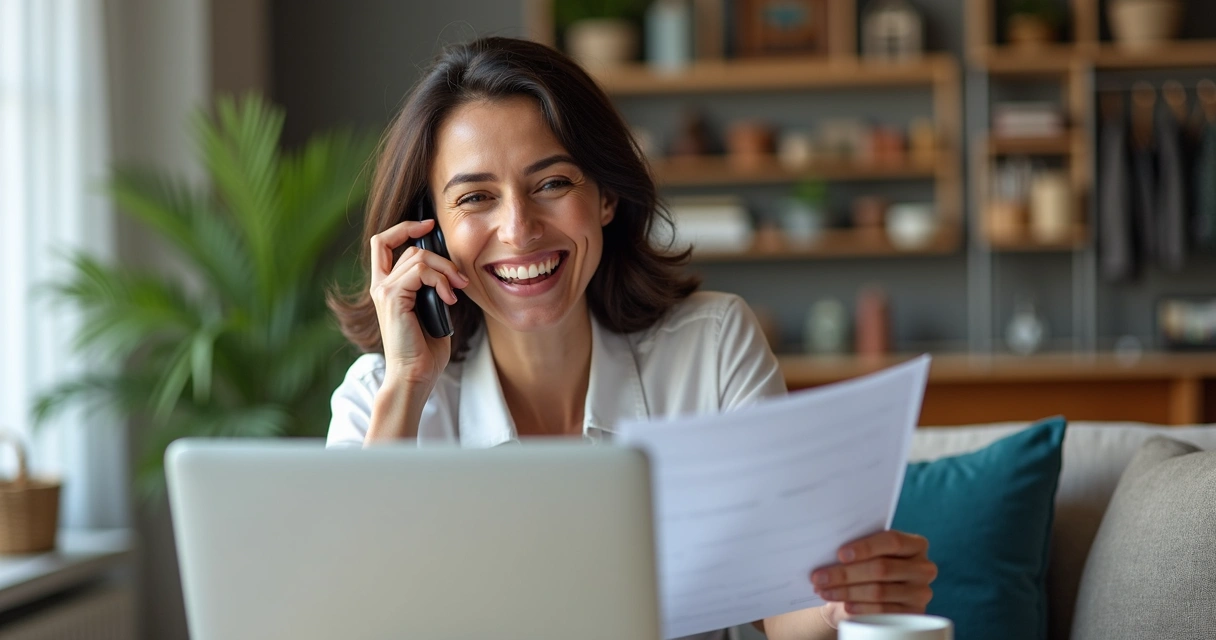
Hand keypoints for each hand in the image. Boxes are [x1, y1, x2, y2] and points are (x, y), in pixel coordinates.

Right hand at [369, 218, 467, 385]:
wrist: (415, 375)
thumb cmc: (426, 350)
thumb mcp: (433, 309)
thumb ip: (433, 286)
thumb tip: (449, 268)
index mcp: (387, 287)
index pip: (383, 242)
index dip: (404, 228)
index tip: (428, 225)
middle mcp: (380, 286)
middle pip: (409, 248)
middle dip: (442, 259)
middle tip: (461, 280)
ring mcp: (383, 291)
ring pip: (417, 258)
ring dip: (444, 271)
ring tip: (456, 292)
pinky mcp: (391, 297)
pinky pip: (418, 271)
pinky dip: (439, 280)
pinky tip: (448, 299)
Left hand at [810, 530, 935, 626]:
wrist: (871, 595)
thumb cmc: (866, 566)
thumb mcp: (866, 553)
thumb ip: (857, 548)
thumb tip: (828, 544)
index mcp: (915, 544)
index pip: (892, 541)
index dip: (865, 547)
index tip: (840, 554)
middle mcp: (923, 568)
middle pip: (882, 568)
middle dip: (846, 573)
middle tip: (819, 577)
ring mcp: (920, 593)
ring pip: (879, 591)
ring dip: (846, 591)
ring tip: (824, 590)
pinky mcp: (913, 614)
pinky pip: (884, 611)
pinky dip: (861, 607)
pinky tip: (845, 604)